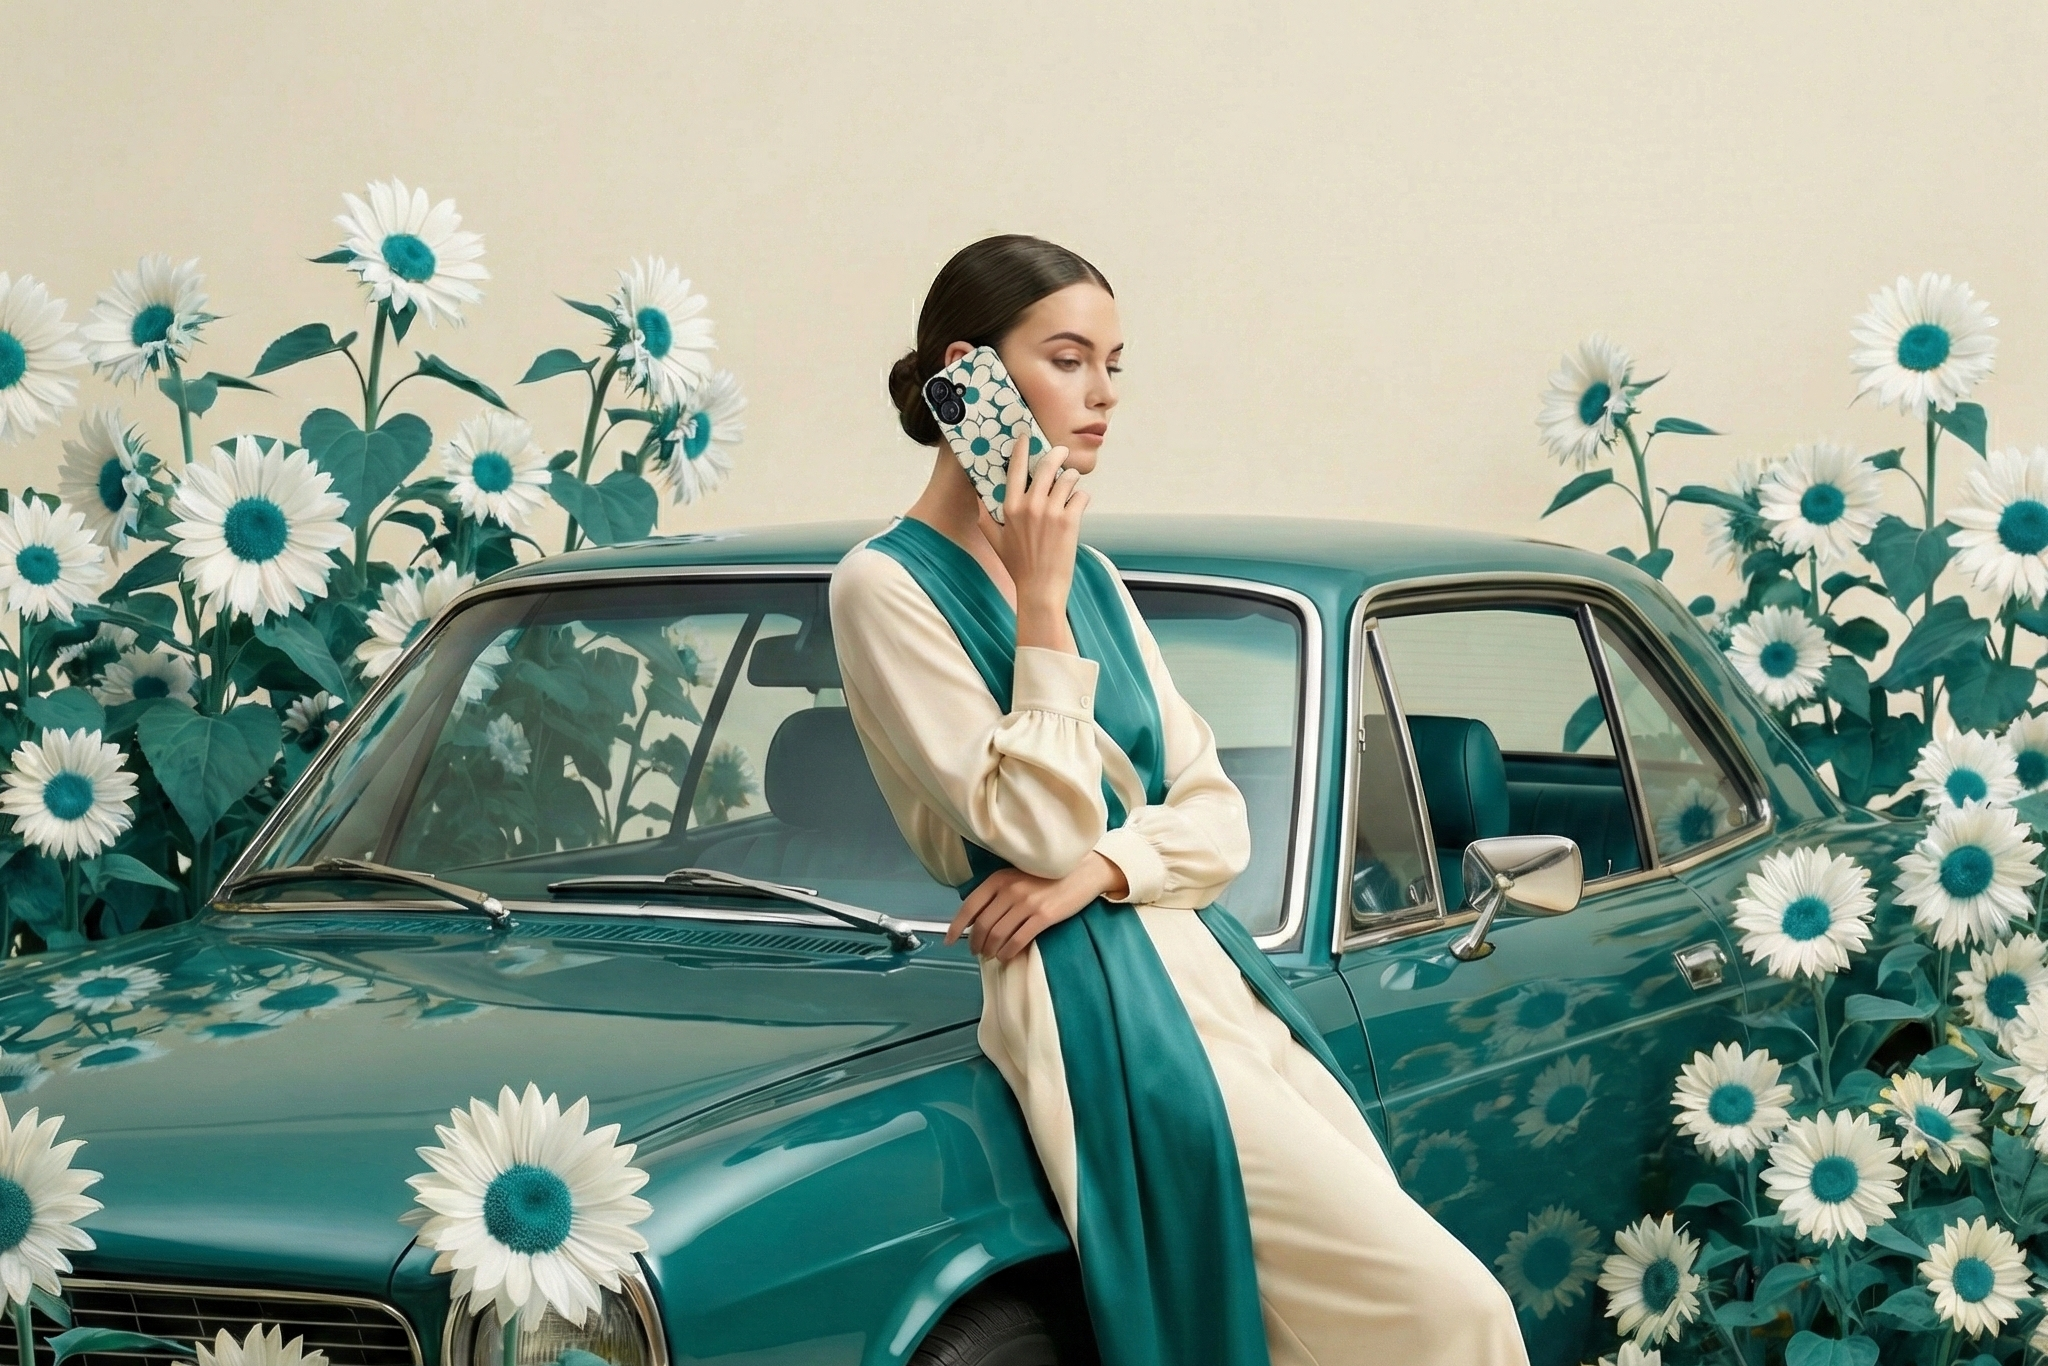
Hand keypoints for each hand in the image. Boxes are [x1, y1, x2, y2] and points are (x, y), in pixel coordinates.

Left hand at [946, 853, 1125, 961]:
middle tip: (976, 951)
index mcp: (1000, 878)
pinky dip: (1008, 952)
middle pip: (983, 924)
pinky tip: (1006, 956)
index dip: (957, 925)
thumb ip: (999, 890)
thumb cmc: (1050, 874)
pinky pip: (1018, 940)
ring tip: (991, 955)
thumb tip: (978, 916)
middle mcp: (1010, 890)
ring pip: (998, 934)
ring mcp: (1027, 903)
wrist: (1084, 870)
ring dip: (991, 949)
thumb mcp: (1019, 874)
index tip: (950, 939)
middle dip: (976, 942)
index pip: (970, 905)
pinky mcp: (1044, 916)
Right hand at [977, 426, 1086, 649]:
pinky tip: (1079, 504)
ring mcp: (1051, 512)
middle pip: (1046, 465)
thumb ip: (984, 516)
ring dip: (1072, 478)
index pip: (1015, 468)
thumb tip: (978, 497)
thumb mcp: (994, 541)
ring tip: (1072, 483)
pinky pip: (1082, 495)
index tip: (1026, 436)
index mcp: (1010, 508)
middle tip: (1061, 452)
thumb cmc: (1017, 566)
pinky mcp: (1070, 520)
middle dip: (1057, 455)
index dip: (1022, 448)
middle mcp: (1030, 506)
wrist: (1040, 589)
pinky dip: (1082, 497)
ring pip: (1068, 478)